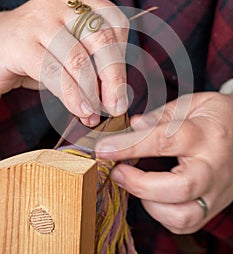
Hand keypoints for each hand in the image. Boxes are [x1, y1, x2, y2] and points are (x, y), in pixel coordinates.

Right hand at [0, 0, 127, 125]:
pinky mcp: (21, 43)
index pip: (116, 23)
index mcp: (79, 1)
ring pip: (79, 58)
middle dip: (114, 78)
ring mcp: (40, 20)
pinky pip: (54, 73)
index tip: (120, 85)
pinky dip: (71, 95)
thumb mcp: (69, 53)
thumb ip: (92, 70)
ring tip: (94, 112)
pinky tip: (78, 109)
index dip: (123, 56)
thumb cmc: (37, 50)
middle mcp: (61, 4)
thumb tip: (114, 101)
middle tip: (117, 106)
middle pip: (102, 40)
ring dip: (92, 92)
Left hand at [96, 92, 232, 233]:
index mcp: (206, 134)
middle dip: (138, 183)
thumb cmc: (216, 114)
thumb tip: (131, 126)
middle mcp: (213, 166)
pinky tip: (152, 196)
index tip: (102, 148)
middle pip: (178, 187)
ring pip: (184, 215)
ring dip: (149, 203)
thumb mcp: (190, 103)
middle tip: (117, 171)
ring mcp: (217, 190)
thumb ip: (159, 116)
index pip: (162, 141)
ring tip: (135, 183)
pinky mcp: (215, 205)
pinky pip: (186, 223)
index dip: (127, 146)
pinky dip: (162, 214)